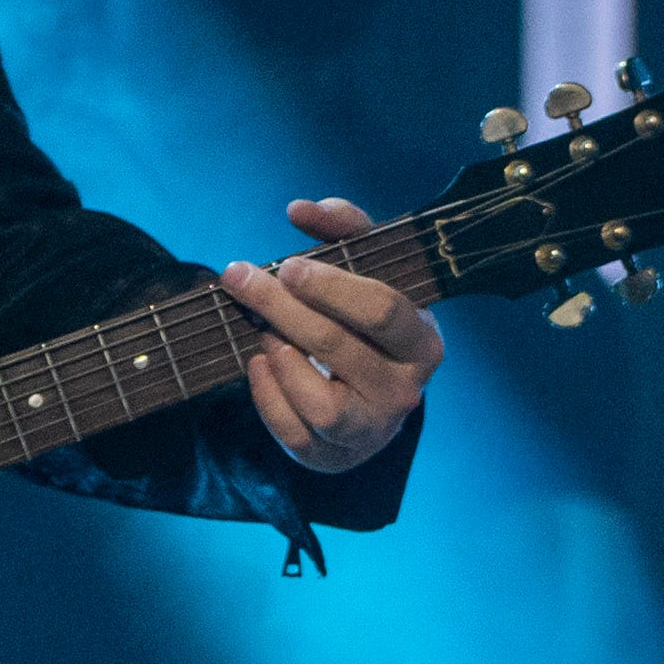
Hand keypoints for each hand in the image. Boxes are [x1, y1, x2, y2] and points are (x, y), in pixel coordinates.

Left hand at [223, 196, 443, 474]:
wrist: (371, 399)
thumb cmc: (367, 325)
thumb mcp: (370, 274)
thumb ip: (345, 232)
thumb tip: (301, 208)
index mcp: (422, 342)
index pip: (382, 310)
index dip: (331, 286)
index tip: (286, 265)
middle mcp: (404, 390)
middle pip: (338, 346)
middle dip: (282, 308)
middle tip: (241, 279)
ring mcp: (370, 429)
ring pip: (317, 400)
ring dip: (279, 356)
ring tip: (263, 330)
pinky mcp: (333, 455)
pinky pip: (291, 429)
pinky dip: (266, 393)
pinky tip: (259, 363)